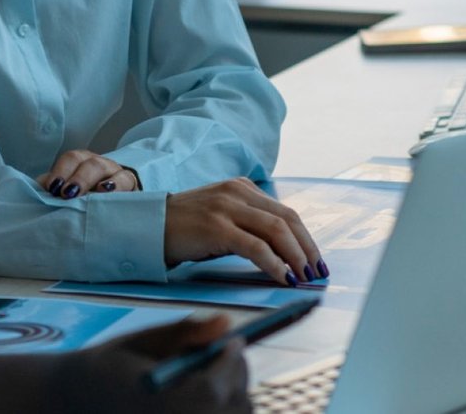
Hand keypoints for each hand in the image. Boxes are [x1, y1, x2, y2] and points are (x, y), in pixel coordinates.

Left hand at [37, 149, 138, 198]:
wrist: (114, 204)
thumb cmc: (85, 197)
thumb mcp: (67, 191)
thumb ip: (52, 189)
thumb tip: (34, 192)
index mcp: (79, 162)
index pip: (69, 159)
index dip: (60, 171)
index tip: (52, 188)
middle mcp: (96, 163)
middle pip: (85, 162)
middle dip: (75, 177)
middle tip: (66, 193)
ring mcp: (113, 172)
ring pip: (101, 167)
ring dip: (91, 179)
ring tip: (84, 191)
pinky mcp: (130, 185)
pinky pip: (125, 180)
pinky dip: (116, 185)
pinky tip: (106, 192)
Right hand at [54, 315, 250, 413]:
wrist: (75, 400)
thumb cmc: (108, 366)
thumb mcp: (144, 341)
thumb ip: (186, 332)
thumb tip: (226, 322)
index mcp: (158, 403)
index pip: (212, 388)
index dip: (230, 362)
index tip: (233, 340)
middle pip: (231, 407)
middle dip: (235, 377)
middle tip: (229, 353)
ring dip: (232, 394)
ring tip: (213, 372)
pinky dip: (222, 406)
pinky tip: (206, 393)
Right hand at [165, 178, 323, 286]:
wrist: (149, 227)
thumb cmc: (184, 227)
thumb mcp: (220, 216)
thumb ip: (247, 224)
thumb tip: (280, 252)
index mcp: (241, 188)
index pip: (285, 212)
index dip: (305, 237)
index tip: (314, 259)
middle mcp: (237, 192)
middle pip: (287, 219)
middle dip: (307, 248)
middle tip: (316, 271)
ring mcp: (227, 207)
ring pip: (276, 230)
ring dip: (295, 256)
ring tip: (303, 277)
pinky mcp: (217, 227)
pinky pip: (255, 246)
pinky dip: (274, 263)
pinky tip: (282, 277)